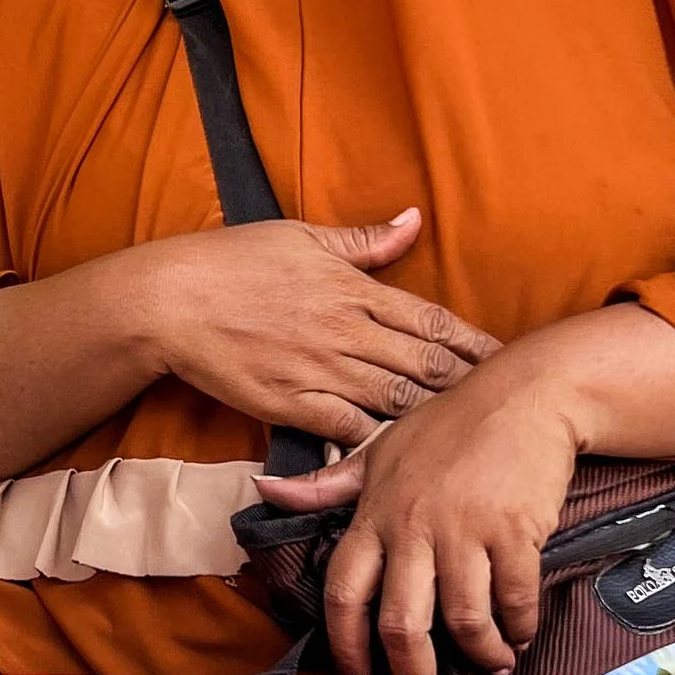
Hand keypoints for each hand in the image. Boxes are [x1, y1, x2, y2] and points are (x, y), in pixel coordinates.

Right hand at [140, 207, 497, 445]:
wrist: (169, 300)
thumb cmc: (231, 260)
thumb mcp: (302, 236)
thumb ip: (365, 240)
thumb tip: (414, 219)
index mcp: (352, 289)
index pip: (432, 320)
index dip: (474, 343)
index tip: (505, 359)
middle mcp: (345, 331)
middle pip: (426, 364)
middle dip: (469, 386)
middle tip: (505, 404)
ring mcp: (319, 370)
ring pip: (395, 399)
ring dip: (434, 417)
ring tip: (469, 434)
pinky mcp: (291, 404)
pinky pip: (348, 429)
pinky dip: (379, 441)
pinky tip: (404, 455)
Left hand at [260, 344, 576, 674]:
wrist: (526, 393)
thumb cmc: (451, 424)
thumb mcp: (380, 448)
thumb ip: (328, 485)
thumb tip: (266, 490)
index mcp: (375, 513)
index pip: (343, 591)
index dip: (345, 646)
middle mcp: (412, 527)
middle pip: (399, 624)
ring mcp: (464, 529)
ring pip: (463, 620)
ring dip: (481, 654)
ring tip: (493, 663)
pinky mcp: (515, 530)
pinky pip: (514, 599)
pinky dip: (518, 627)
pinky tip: (520, 634)